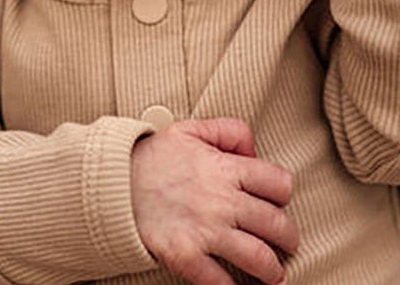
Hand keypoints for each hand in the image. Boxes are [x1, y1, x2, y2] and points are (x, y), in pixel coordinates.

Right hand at [131, 118, 297, 284]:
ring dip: (272, 270)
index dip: (283, 193)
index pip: (279, 183)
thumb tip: (253, 152)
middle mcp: (222, 200)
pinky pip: (221, 282)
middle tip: (286, 243)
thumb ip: (229, 131)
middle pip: (277, 225)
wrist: (112, 184)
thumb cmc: (152, 157)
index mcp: (225, 168)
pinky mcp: (186, 256)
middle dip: (288, 238)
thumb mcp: (191, 129)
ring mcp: (205, 230)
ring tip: (274, 274)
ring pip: (259, 258)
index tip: (276, 202)